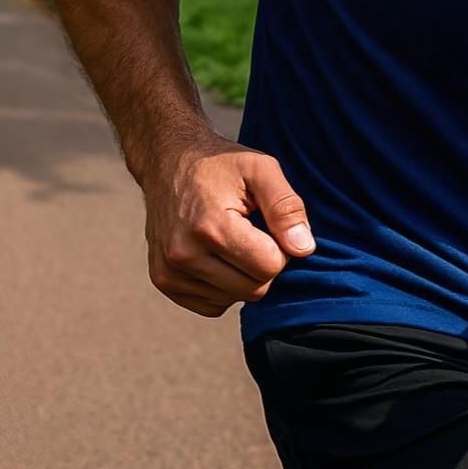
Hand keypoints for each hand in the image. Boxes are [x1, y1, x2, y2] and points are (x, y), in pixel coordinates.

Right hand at [139, 132, 316, 317]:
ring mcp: (169, 272)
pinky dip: (223, 287)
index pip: (269, 267)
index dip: (281, 248)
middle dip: (264, 264)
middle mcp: (184, 255)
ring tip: (233, 239)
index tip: (270, 225)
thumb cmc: (220, 165)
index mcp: (211, 227)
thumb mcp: (261, 169)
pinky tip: (218, 255)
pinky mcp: (164, 281)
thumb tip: (303, 248)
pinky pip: (212, 305)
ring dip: (244, 276)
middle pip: (254, 289)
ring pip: (234, 299)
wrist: (168, 163)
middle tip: (255, 232)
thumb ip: (286, 207)